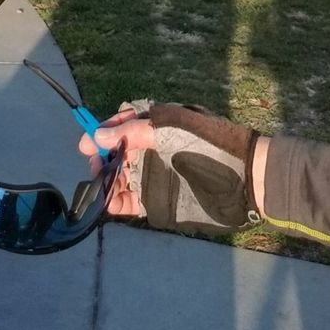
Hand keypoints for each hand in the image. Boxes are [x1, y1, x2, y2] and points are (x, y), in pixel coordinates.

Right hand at [79, 102, 260, 233]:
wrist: (244, 179)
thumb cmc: (210, 146)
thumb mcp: (172, 130)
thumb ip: (134, 132)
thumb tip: (99, 136)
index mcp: (159, 126)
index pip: (124, 124)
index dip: (103, 132)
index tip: (86, 144)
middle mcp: (155, 149)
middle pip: (118, 152)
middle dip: (103, 159)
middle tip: (95, 168)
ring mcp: (157, 175)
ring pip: (122, 177)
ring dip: (106, 182)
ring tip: (96, 188)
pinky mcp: (160, 199)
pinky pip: (132, 201)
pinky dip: (116, 203)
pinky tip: (105, 205)